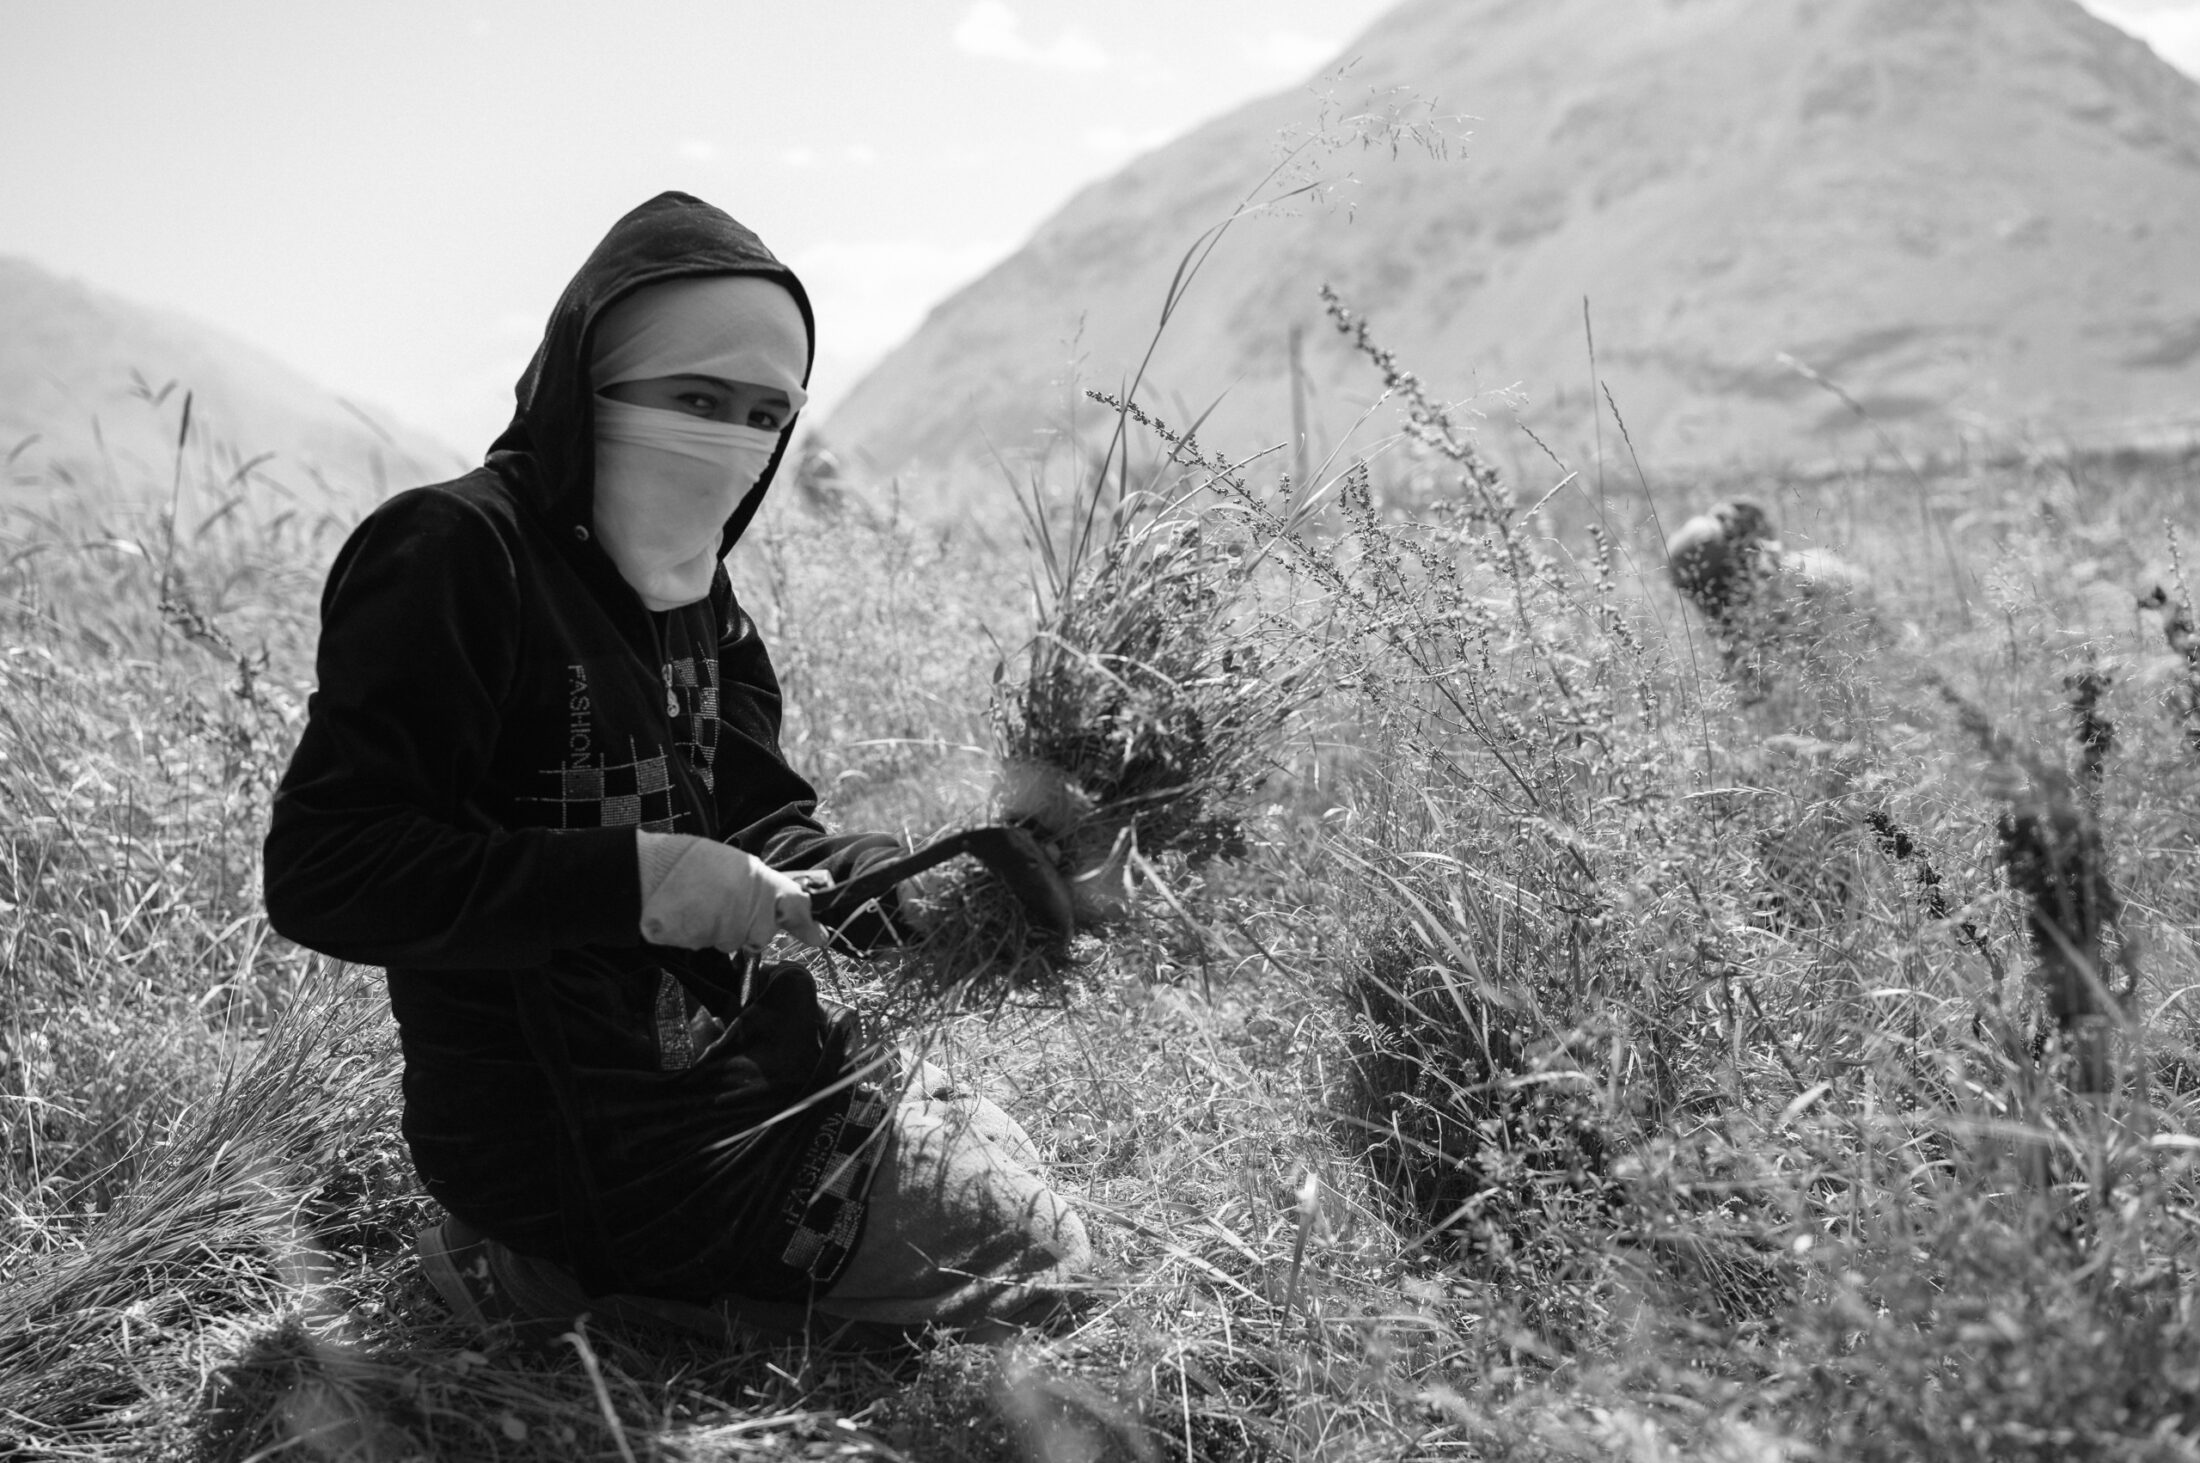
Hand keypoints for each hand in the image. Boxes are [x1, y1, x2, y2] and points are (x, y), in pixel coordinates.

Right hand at [637, 833, 827, 952]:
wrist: (652, 869)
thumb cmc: (694, 862)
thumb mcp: (738, 865)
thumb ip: (766, 888)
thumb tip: (796, 909)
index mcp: (762, 882)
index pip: (797, 906)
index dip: (807, 924)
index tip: (817, 936)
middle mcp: (750, 908)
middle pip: (762, 936)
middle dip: (749, 927)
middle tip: (727, 905)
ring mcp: (726, 928)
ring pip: (732, 942)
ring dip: (720, 930)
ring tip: (701, 904)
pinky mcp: (704, 943)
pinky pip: (708, 945)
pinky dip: (700, 933)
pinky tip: (689, 913)